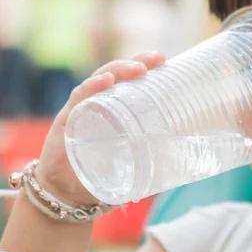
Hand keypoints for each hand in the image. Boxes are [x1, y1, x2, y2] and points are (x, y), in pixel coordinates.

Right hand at [35, 51, 165, 205]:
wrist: (66, 192)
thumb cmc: (101, 172)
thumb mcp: (130, 161)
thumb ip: (152, 158)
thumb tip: (186, 163)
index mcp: (113, 108)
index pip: (128, 81)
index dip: (144, 66)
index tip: (164, 60)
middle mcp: (97, 102)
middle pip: (116, 74)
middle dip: (136, 63)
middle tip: (156, 59)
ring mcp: (81, 108)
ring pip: (98, 80)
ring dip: (118, 71)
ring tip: (137, 69)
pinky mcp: (65, 121)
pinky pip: (78, 99)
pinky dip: (90, 88)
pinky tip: (104, 81)